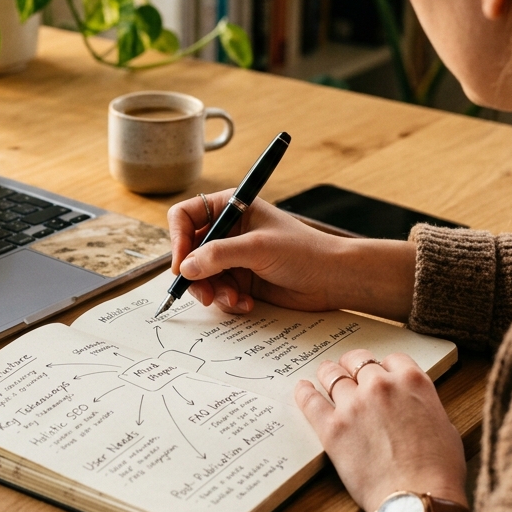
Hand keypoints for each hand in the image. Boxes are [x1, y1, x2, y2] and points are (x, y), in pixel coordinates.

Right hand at [167, 190, 416, 318]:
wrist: (333, 279)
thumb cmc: (303, 251)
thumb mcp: (258, 248)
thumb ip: (219, 255)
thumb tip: (185, 268)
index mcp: (230, 207)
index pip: (185, 216)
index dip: (177, 239)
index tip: (180, 265)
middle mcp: (228, 230)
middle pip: (188, 251)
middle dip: (195, 275)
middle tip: (205, 294)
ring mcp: (233, 256)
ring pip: (201, 276)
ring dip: (213, 292)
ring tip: (233, 300)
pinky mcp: (241, 280)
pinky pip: (218, 292)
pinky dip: (227, 301)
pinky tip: (246, 304)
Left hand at [294, 349, 467, 511]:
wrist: (418, 500)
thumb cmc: (437, 472)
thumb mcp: (445, 427)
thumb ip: (424, 407)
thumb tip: (413, 407)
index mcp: (412, 383)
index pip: (392, 359)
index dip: (384, 366)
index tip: (378, 372)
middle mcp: (381, 386)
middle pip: (358, 361)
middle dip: (353, 365)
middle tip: (348, 371)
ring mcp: (354, 405)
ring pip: (332, 374)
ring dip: (329, 374)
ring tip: (325, 375)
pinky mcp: (332, 427)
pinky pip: (310, 400)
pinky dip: (304, 392)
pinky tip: (303, 388)